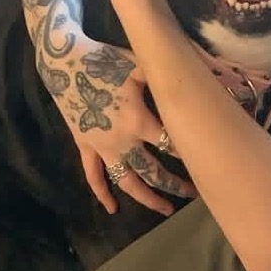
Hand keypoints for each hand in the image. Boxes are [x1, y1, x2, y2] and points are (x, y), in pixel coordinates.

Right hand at [60, 45, 195, 215]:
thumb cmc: (106, 60)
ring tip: (165, 210)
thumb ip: (165, 77)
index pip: (171, 145)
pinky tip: (113, 210)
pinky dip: (102, 193)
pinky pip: (93, 175)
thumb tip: (198, 74)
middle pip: (153, 171)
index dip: (189, 155)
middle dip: (175, 185)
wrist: (64, 62)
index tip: (205, 163)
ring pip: (126, 181)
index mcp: (138, 121)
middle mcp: (122, 141)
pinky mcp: (84, 146)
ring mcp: (101, 147)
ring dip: (146, 198)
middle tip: (192, 194)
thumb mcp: (140, 66)